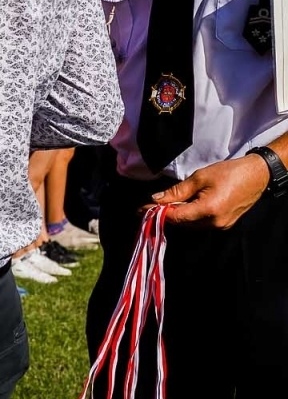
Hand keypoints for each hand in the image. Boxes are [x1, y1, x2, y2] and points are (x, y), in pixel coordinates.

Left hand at [149, 154, 270, 229]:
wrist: (258, 175)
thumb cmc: (229, 172)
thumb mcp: (200, 177)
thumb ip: (178, 191)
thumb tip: (157, 199)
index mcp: (208, 210)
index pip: (176, 217)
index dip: (157, 213)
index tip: (141, 209)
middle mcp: (215, 222)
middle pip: (182, 223)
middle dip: (165, 215)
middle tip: (149, 206)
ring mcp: (221, 225)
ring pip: (190, 225)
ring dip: (177, 216)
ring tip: (163, 205)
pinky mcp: (225, 224)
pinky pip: (201, 223)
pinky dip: (189, 216)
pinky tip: (182, 206)